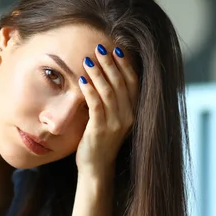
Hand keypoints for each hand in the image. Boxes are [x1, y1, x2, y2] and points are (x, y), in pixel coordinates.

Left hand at [76, 45, 137, 177]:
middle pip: (121, 84)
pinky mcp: (100, 130)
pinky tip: (82, 79)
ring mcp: (115, 124)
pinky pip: (96, 105)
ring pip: (109, 92)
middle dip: (110, 64)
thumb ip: (114, 101)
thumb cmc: (102, 141)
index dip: (126, 65)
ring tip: (88, 59)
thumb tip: (106, 76)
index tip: (117, 50)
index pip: (133, 83)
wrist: (96, 167)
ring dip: (99, 73)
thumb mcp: (113, 119)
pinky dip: (89, 90)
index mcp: (133, 112)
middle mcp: (128, 117)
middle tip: (100, 48)